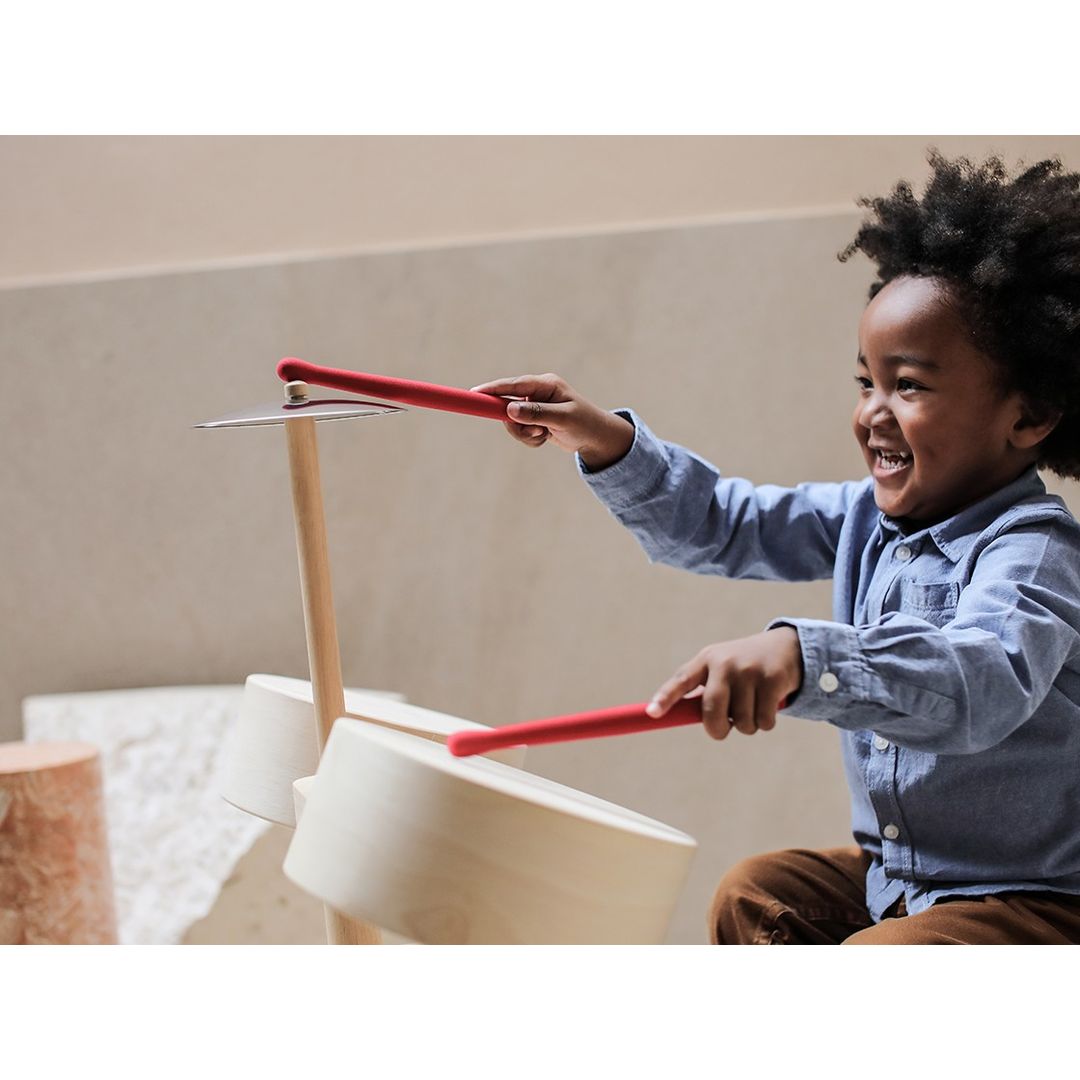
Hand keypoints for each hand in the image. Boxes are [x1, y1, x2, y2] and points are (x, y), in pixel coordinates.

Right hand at [469, 373, 634, 470]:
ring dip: (525, 434)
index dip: (492, 389)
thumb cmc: (584, 423)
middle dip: (517, 423)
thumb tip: (510, 409)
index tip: (474, 393)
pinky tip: (546, 437)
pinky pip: (519, 431)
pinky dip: (530, 439)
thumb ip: (536, 413)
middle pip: (508, 405)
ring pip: (512, 422)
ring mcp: (534, 406)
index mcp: (546, 384)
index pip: (514, 384)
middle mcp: (537, 392)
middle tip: (535, 431)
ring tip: (544, 435)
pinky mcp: (533, 419)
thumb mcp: (562, 418)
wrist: (596, 438)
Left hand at [645, 628, 803, 739]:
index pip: (680, 680)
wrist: (785, 647)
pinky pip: (763, 721)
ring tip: (752, 707)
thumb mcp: (720, 671)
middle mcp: (725, 663)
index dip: (665, 698)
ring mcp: (749, 670)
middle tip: (723, 730)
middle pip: (712, 711)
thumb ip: (702, 692)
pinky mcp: (772, 679)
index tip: (652, 713)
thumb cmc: (743, 668)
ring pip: (741, 722)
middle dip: (717, 729)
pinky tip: (768, 706)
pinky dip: (765, 723)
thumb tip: (679, 720)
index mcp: (706, 660)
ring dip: (747, 726)